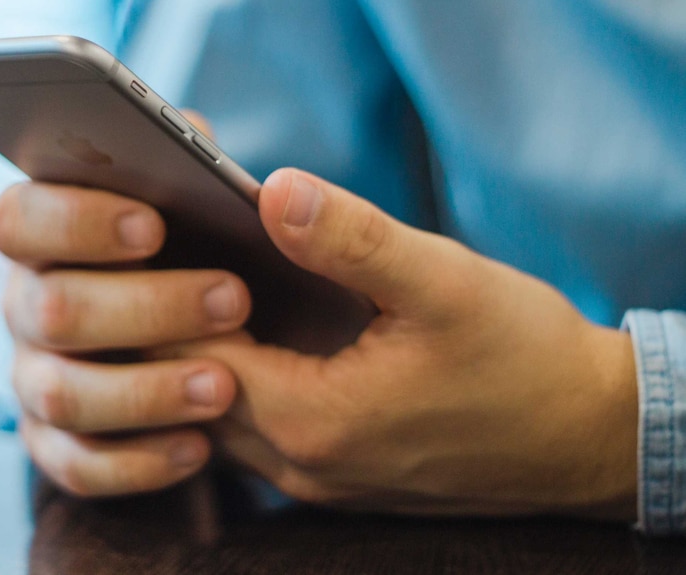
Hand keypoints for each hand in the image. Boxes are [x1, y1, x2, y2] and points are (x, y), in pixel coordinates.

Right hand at [0, 112, 253, 494]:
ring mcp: (36, 378)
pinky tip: (200, 448)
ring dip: (145, 391)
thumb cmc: (198, 250)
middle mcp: (27, 305)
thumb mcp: (195, 200)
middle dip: (146, 307)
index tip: (152, 226)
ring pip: (62, 394)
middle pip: (49, 309)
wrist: (211, 336)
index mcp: (45, 236)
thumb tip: (195, 139)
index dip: (76, 221)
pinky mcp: (58, 443)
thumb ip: (187, 161)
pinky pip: (80, 465)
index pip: (19, 219)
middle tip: (232, 300)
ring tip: (225, 386)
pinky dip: (138, 461)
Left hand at [157, 168, 638, 519]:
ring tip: (201, 289)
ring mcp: (316, 480)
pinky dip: (240, 382)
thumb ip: (352, 238)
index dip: (166, 295)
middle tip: (169, 256)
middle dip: (172, 325)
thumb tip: (274, 189)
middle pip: (193, 391)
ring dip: (203, 356)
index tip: (159, 239)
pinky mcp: (336, 477)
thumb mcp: (444, 283)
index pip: (191, 355)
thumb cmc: (524, 361)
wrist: (585, 437)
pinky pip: (257, 431)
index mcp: (312, 419)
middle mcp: (300, 464)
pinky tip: (255, 335)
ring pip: (220, 416)